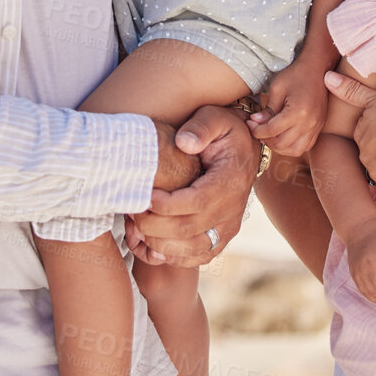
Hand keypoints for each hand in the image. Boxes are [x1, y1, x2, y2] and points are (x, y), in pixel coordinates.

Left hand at [126, 105, 256, 266]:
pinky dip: (170, 256)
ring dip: (157, 243)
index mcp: (230, 181)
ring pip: (190, 250)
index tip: (144, 195)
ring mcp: (227, 228)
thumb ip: (201, 127)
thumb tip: (183, 143)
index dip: (167, 204)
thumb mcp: (215, 118)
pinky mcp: (220, 239)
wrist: (244, 151)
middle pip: (188, 230)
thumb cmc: (224, 131)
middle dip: (153, 225)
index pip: (197, 202)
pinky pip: (195, 258)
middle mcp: (232, 210)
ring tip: (136, 225)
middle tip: (131, 210)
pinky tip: (150, 240)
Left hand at [249, 55, 328, 157]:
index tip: (249, 124)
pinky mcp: (318, 127)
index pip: (272, 131)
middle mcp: (309, 123)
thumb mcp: (277, 89)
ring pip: (294, 150)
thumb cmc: (296, 75)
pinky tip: (283, 136)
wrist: (317, 68)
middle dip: (265, 139)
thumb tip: (255, 123)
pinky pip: (305, 146)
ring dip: (279, 147)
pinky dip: (292, 146)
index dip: (257, 130)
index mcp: (298, 112)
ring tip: (269, 135)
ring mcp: (316, 127)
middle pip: (282, 143)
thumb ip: (267, 109)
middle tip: (257, 129)